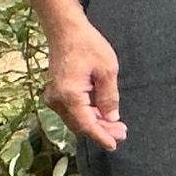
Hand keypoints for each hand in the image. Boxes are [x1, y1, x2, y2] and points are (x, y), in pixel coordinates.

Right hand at [46, 19, 125, 148]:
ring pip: (75, 119)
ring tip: (116, 126)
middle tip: (122, 133)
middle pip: (80, 124)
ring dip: (94, 123)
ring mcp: (53, 97)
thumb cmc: (88, 45)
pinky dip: (87, 114)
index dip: (101, 136)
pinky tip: (102, 115)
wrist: (66, 30)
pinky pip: (72, 110)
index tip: (114, 145)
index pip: (86, 125)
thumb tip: (111, 119)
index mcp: (69, 96)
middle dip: (101, 131)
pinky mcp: (55, 92)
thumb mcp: (107, 70)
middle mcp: (57, 100)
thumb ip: (109, 98)